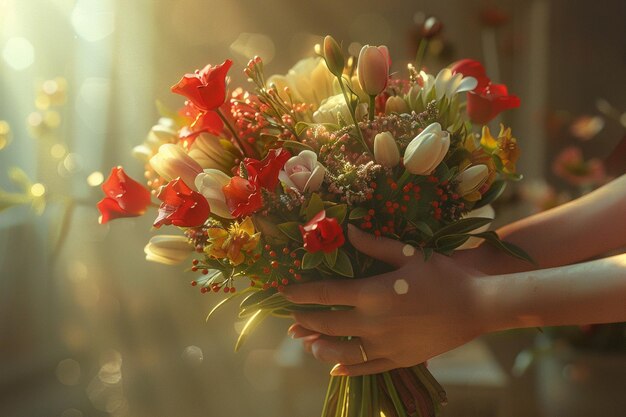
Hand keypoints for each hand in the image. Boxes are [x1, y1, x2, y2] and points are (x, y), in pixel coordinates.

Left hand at [281, 224, 486, 376]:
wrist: (479, 306)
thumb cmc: (443, 275)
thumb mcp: (408, 254)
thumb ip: (374, 245)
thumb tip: (347, 229)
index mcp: (372, 294)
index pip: (325, 295)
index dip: (301, 293)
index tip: (284, 292)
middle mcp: (373, 323)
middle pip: (327, 325)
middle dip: (305, 321)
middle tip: (291, 318)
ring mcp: (386, 345)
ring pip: (341, 352)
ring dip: (319, 347)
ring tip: (308, 342)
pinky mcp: (400, 359)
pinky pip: (367, 368)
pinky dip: (347, 368)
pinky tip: (335, 367)